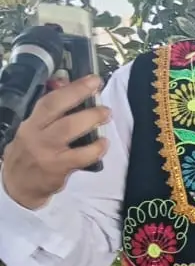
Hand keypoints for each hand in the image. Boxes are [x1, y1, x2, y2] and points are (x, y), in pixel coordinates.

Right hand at [0, 77, 108, 210]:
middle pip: (58, 110)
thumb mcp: (33, 130)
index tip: (92, 80)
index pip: (49, 100)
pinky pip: (80, 156)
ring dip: (91, 119)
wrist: (18, 186)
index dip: (72, 87)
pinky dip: (95, 149)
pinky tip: (103, 144)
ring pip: (68, 129)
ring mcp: (46, 151)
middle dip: (81, 96)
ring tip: (106, 114)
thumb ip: (49, 111)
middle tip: (100, 92)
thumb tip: (64, 84)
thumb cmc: (30, 153)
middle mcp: (35, 134)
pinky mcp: (57, 168)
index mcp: (31, 123)